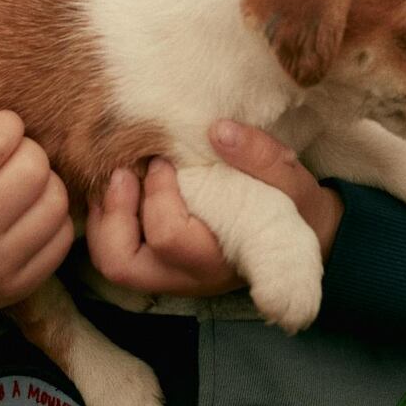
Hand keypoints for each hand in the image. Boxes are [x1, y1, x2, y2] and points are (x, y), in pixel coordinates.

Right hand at [0, 77, 73, 323]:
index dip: (4, 123)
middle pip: (33, 166)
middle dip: (27, 150)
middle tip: (9, 156)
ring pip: (55, 198)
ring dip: (44, 181)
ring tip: (20, 181)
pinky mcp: (19, 287)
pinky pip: (63, 234)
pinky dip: (52, 216)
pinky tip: (28, 211)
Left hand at [87, 121, 342, 296]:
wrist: (301, 238)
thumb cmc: (292, 206)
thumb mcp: (290, 179)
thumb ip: (260, 156)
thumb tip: (218, 130)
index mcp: (218, 257)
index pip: (170, 239)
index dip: (158, 196)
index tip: (167, 161)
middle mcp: (186, 275)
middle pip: (121, 263)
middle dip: (113, 214)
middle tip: (124, 173)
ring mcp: (167, 273)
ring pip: (110, 260)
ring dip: (105, 215)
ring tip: (120, 175)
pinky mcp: (157, 262)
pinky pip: (114, 249)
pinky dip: (108, 216)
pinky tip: (124, 183)